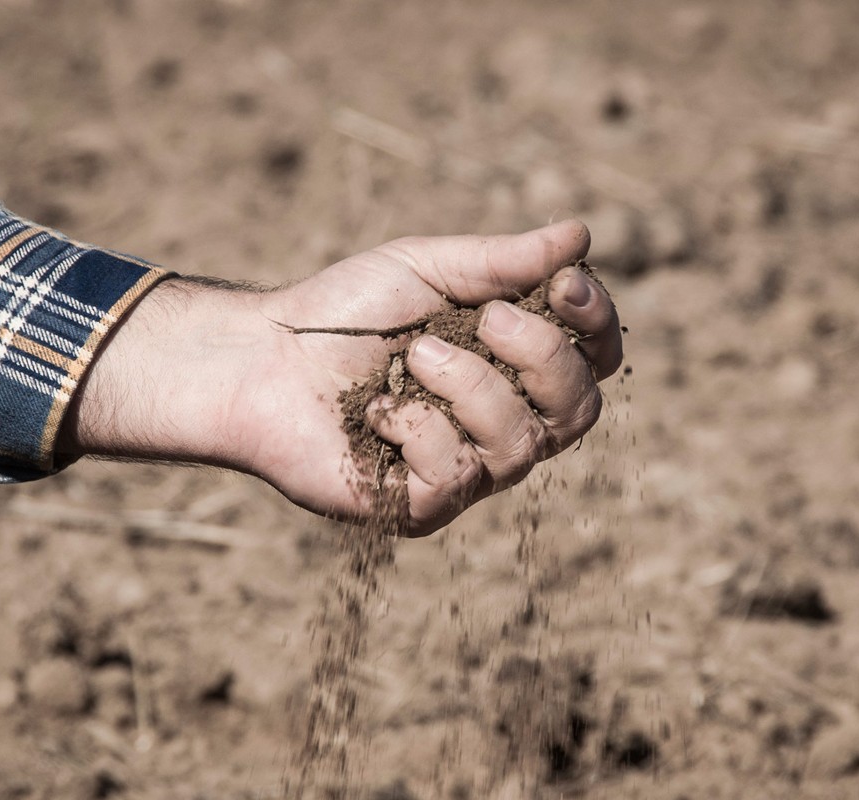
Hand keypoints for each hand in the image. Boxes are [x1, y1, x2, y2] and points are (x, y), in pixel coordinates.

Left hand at [58, 220, 621, 535]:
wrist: (261, 359)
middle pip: (580, 409)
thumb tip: (579, 234)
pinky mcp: (421, 505)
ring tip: (412, 354)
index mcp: (513, 367)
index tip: (565, 283)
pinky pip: (455, 476)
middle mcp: (502, 424)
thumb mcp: (428, 268)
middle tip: (488, 317)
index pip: (593, 359)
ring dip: (469, 386)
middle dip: (543, 356)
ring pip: (521, 446)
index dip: (597, 324)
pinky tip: (373, 410)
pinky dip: (414, 427)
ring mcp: (466, 471)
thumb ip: (502, 260)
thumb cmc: (345, 312)